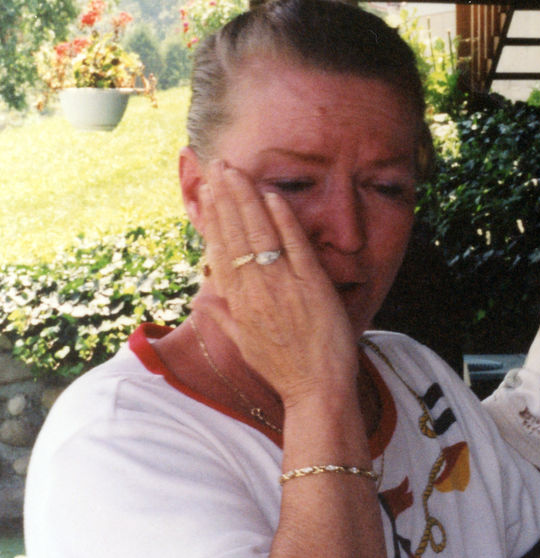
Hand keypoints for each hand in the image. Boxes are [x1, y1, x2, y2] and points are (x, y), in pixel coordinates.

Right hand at [196, 160, 357, 407]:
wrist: (316, 390)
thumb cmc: (283, 369)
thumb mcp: (244, 344)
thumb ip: (224, 318)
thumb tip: (205, 300)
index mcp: (238, 303)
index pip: (219, 250)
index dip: (212, 218)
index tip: (205, 192)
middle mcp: (255, 291)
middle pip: (235, 235)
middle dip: (225, 198)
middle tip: (219, 167)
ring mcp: (283, 286)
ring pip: (260, 234)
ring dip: (247, 199)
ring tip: (238, 172)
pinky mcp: (312, 286)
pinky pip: (295, 246)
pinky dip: (284, 220)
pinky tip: (274, 196)